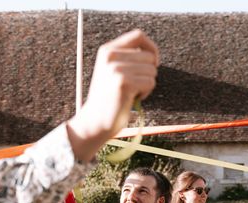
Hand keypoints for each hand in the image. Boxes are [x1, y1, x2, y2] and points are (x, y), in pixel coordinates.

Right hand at [67, 30, 158, 159]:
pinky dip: (145, 93)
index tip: (153, 62)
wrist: (94, 121)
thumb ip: (127, 58)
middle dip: (148, 73)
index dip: (151, 48)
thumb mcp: (112, 72)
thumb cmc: (108, 99)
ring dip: (146, 85)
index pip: (138, 35)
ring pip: (152, 70)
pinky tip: (132, 99)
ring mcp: (116, 69)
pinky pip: (150, 82)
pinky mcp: (124, 82)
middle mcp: (110, 56)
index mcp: (107, 50)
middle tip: (134, 86)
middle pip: (149, 56)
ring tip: (130, 93)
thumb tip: (152, 53)